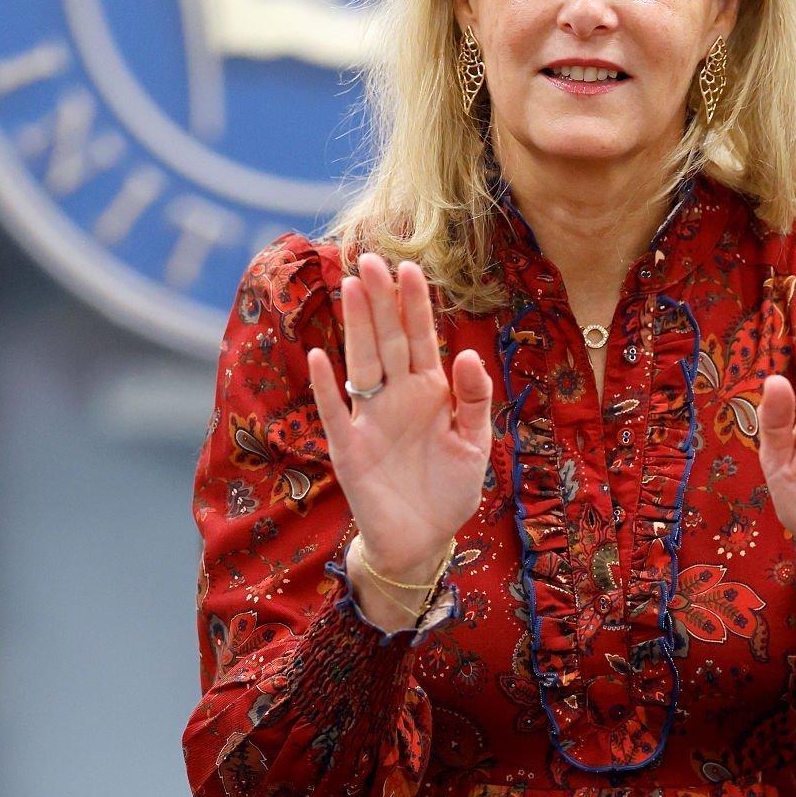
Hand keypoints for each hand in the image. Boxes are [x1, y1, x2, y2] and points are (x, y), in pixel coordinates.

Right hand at [307, 254, 492, 581]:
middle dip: (381, 300)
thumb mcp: (474, 443)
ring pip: (361, 362)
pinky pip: (336, 411)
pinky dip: (327, 387)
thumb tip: (467, 354)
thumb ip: (473, 399)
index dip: (415, 304)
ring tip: (352, 287)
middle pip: (386, 340)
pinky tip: (320, 356)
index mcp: (429, 390)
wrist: (423, 538)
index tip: (410, 267)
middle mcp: (396, 395)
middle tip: (371, 258)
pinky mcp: (350, 447)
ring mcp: (370, 418)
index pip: (420, 337)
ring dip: (356, 326)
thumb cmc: (450, 488)